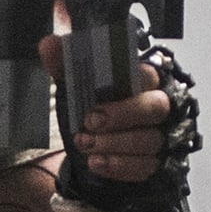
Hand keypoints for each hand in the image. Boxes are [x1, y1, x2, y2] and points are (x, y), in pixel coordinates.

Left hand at [37, 33, 172, 182]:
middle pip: (157, 107)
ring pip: (149, 140)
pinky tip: (96, 163)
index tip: (105, 88)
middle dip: (123, 115)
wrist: (93, 146)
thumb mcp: (76, 85)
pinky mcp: (157, 164)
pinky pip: (145, 167)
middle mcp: (158, 107)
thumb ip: (63, 64)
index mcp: (142, 81)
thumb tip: (49, 44)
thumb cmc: (93, 108)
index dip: (132, 81)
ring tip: (84, 144)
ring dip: (114, 144)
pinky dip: (119, 166)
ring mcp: (161, 137)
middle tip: (91, 121)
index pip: (150, 74)